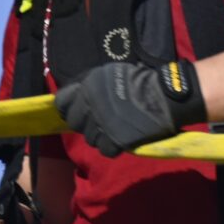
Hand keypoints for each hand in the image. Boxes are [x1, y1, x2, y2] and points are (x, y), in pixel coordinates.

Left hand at [55, 60, 206, 157]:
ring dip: (100, 135)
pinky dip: (112, 146)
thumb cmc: (139, 82)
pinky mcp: (114, 141)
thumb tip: (76, 93)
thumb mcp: (109, 73)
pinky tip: (121, 138)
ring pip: (90, 138)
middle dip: (84, 123)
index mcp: (87, 87)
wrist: (162, 98)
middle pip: (74, 123)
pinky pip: (104, 150)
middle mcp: (89, 106)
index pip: (62, 102)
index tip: (76, 110)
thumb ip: (90, 84)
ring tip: (113, 129)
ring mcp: (101, 125)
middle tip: (98, 121)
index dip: (68, 107)